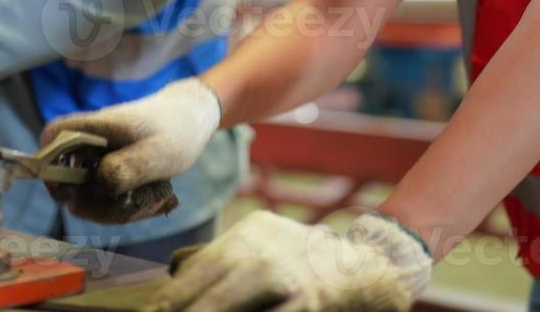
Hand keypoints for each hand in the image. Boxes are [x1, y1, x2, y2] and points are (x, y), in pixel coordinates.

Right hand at [39, 77, 220, 222]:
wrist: (192, 117)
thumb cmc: (175, 131)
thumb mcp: (155, 155)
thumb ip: (124, 170)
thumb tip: (96, 185)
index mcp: (97, 127)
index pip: (53, 135)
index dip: (47, 162)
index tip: (63, 192)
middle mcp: (94, 139)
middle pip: (68, 172)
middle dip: (88, 199)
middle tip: (119, 208)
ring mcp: (103, 152)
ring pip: (88, 186)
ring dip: (110, 204)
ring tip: (146, 201)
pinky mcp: (113, 163)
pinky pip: (106, 188)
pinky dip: (121, 200)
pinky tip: (148, 199)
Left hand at [147, 210, 431, 311]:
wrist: (372, 267)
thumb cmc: (307, 261)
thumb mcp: (263, 240)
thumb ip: (219, 256)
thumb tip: (172, 271)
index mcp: (249, 234)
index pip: (193, 270)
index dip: (167, 301)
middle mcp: (263, 252)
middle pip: (205, 293)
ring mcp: (286, 279)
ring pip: (225, 307)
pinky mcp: (306, 305)